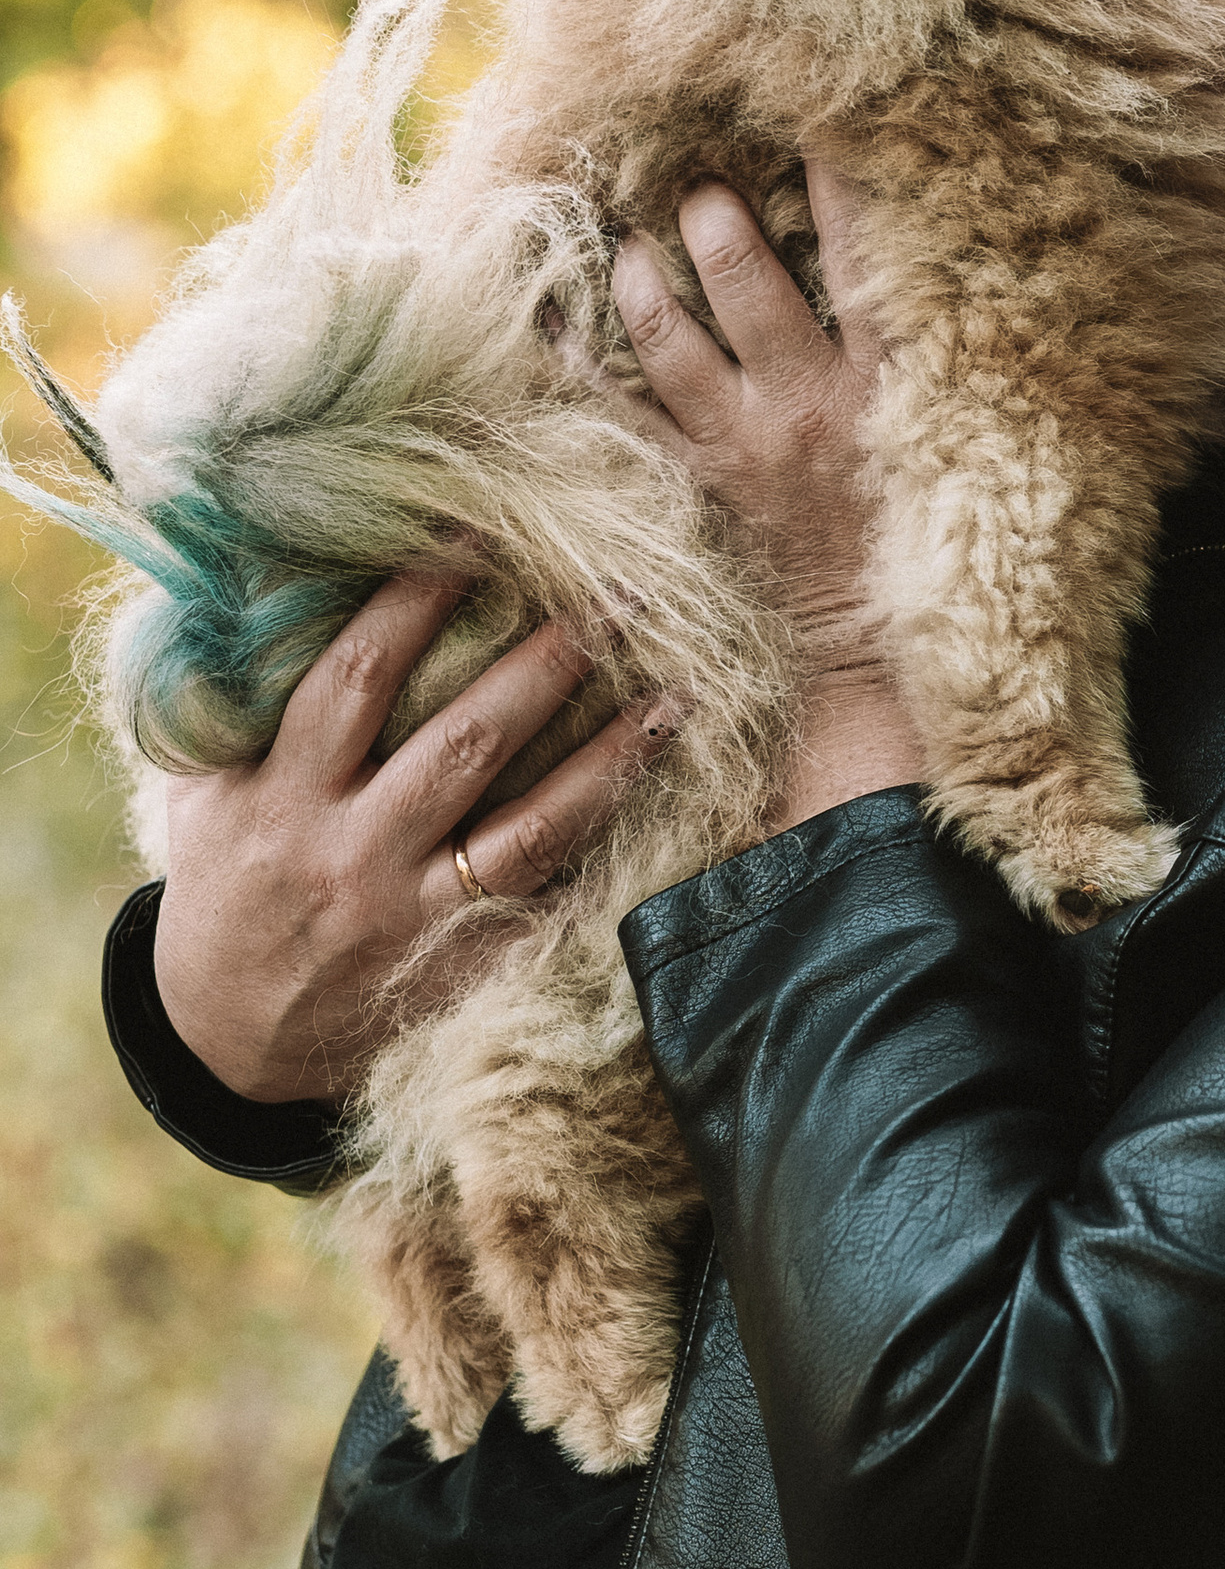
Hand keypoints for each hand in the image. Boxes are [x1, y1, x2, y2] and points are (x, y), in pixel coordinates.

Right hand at [153, 567, 686, 1105]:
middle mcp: (352, 848)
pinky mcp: (458, 962)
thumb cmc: (224, 882)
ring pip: (527, 827)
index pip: (357, 675)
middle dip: (544, 663)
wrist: (223, 1037)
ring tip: (674, 693)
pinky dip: (600, 845)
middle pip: (464, 741)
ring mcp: (412, 910)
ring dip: (606, 756)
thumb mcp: (206, 791)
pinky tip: (658, 797)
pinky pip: (542, 899)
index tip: (478, 532)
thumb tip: (270, 583)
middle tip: (616, 594)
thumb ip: (240, 701)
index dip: (416, 598)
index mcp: (284, 791)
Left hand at [611, 162, 925, 827]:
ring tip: (622, 242)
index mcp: (882, 384)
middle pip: (745, 281)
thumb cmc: (912, 536)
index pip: (862, 256)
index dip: (835, 180)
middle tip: (693, 183)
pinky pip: (615, 418)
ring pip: (668, 338)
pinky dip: (572, 371)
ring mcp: (741, 446)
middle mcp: (807, 403)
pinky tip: (537, 325)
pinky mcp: (693, 489)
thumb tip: (903, 270)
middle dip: (710, 218)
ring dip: (637, 278)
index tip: (815, 118)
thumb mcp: (940, 440)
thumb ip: (912, 357)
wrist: (869, 655)